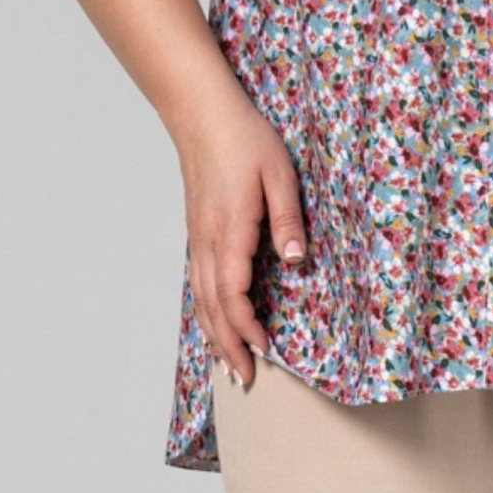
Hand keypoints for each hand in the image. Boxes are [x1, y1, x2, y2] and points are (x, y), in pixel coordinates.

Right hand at [175, 82, 310, 382]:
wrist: (201, 113)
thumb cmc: (244, 138)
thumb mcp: (279, 173)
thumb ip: (288, 219)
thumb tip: (295, 261)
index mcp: (230, 230)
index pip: (233, 294)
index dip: (246, 328)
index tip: (265, 351)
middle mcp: (207, 241)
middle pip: (212, 307)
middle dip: (228, 346)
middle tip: (245, 379)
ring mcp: (198, 238)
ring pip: (201, 298)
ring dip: (214, 335)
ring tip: (229, 365)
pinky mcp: (197, 232)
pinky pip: (198, 282)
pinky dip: (206, 311)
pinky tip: (214, 323)